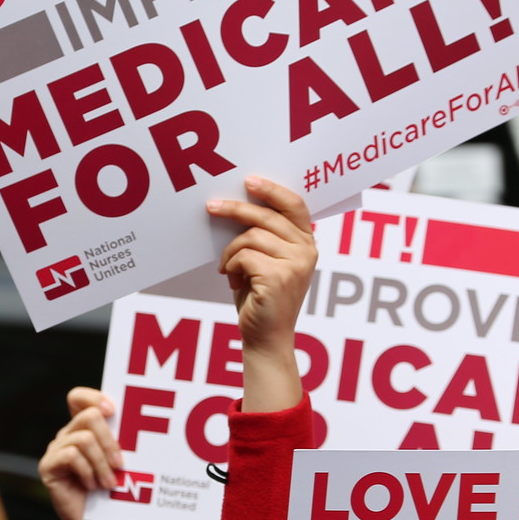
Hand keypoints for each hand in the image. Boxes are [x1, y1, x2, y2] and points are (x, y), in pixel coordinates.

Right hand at [40, 388, 121, 519]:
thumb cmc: (115, 493)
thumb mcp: (122, 463)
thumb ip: (121, 442)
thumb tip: (136, 423)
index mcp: (85, 429)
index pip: (79, 398)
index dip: (94, 397)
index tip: (113, 411)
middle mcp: (68, 435)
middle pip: (89, 416)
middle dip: (110, 440)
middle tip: (120, 463)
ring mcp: (56, 450)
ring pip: (83, 439)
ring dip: (101, 462)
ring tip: (109, 483)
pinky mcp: (48, 467)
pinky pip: (71, 456)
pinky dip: (87, 472)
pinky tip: (92, 486)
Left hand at [207, 176, 315, 379]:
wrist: (265, 338)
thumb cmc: (261, 299)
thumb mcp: (266, 262)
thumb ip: (264, 236)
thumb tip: (237, 205)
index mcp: (306, 243)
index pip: (294, 205)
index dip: (272, 190)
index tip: (249, 181)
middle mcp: (306, 251)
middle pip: (267, 216)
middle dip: (235, 209)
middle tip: (212, 207)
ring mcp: (295, 264)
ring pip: (250, 236)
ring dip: (231, 252)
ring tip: (229, 269)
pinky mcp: (279, 277)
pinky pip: (243, 255)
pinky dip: (231, 266)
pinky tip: (233, 280)